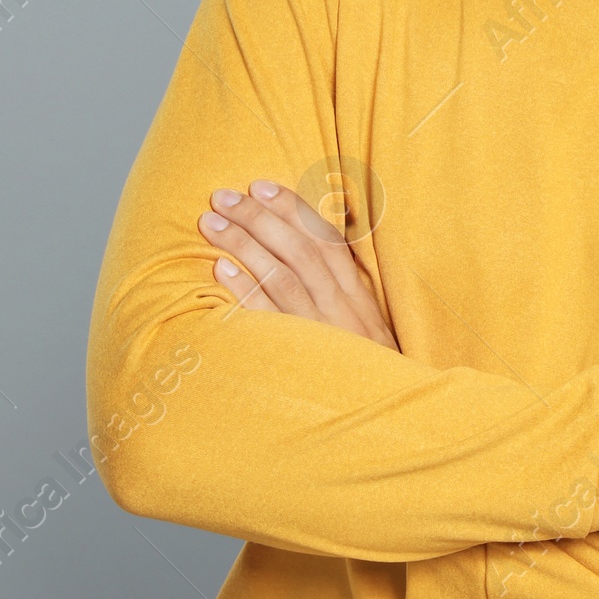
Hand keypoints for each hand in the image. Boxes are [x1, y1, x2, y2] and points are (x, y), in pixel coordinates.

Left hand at [198, 180, 398, 350]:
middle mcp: (339, 304)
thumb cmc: (368, 365)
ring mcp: (319, 329)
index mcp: (355, 290)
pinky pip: (268, 318)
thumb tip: (314, 244)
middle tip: (222, 197)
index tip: (261, 186)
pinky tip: (220, 270)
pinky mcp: (300, 356)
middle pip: (296, 249)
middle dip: (258, 218)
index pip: (323, 237)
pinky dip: (245, 290)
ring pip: (280, 275)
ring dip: (243, 244)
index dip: (292, 208)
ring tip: (211, 223)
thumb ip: (342, 285)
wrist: (387, 412)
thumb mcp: (365, 320)